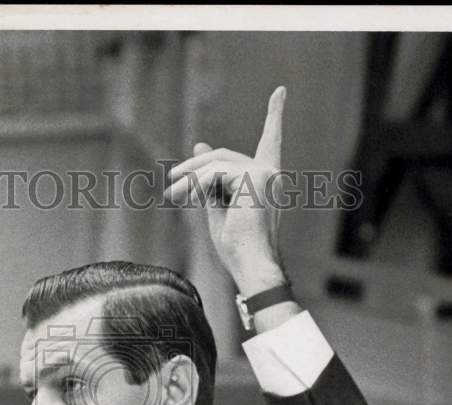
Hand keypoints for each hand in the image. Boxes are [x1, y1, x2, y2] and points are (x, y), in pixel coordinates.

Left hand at [165, 86, 287, 291]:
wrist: (251, 266)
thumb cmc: (237, 247)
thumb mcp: (217, 207)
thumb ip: (209, 178)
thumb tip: (199, 146)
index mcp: (267, 179)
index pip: (271, 140)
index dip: (275, 114)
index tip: (280, 91)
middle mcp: (271, 173)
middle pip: (223, 156)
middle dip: (194, 169)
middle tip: (171, 187)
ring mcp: (265, 174)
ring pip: (216, 163)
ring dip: (190, 179)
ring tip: (173, 196)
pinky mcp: (254, 178)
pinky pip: (215, 173)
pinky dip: (197, 185)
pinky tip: (187, 198)